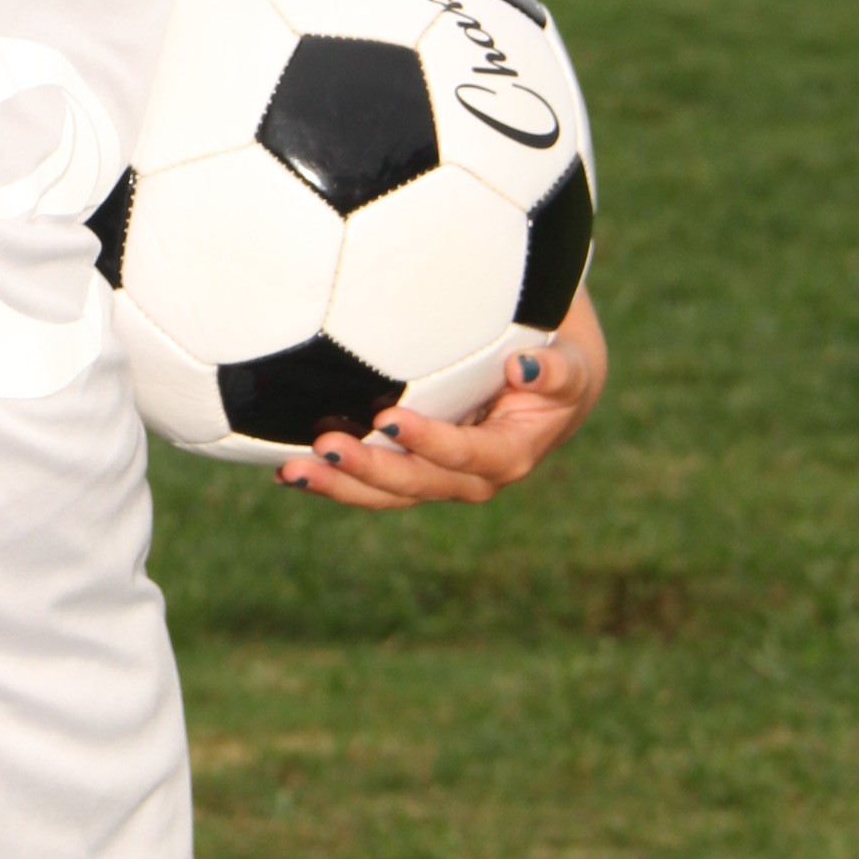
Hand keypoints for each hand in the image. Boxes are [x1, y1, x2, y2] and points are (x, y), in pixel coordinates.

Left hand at [276, 290, 605, 510]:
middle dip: (369, 470)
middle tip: (326, 447)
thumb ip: (557, 369)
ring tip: (292, 471)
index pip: (464, 455)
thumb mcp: (570, 364)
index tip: (390, 419)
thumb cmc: (558, 368)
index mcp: (508, 455)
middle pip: (415, 483)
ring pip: (384, 493)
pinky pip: (370, 484)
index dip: (429, 442)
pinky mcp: (411, 473)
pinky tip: (288, 469)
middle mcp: (470, 479)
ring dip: (338, 484)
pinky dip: (332, 479)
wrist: (548, 392)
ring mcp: (437, 480)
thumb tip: (526, 366)